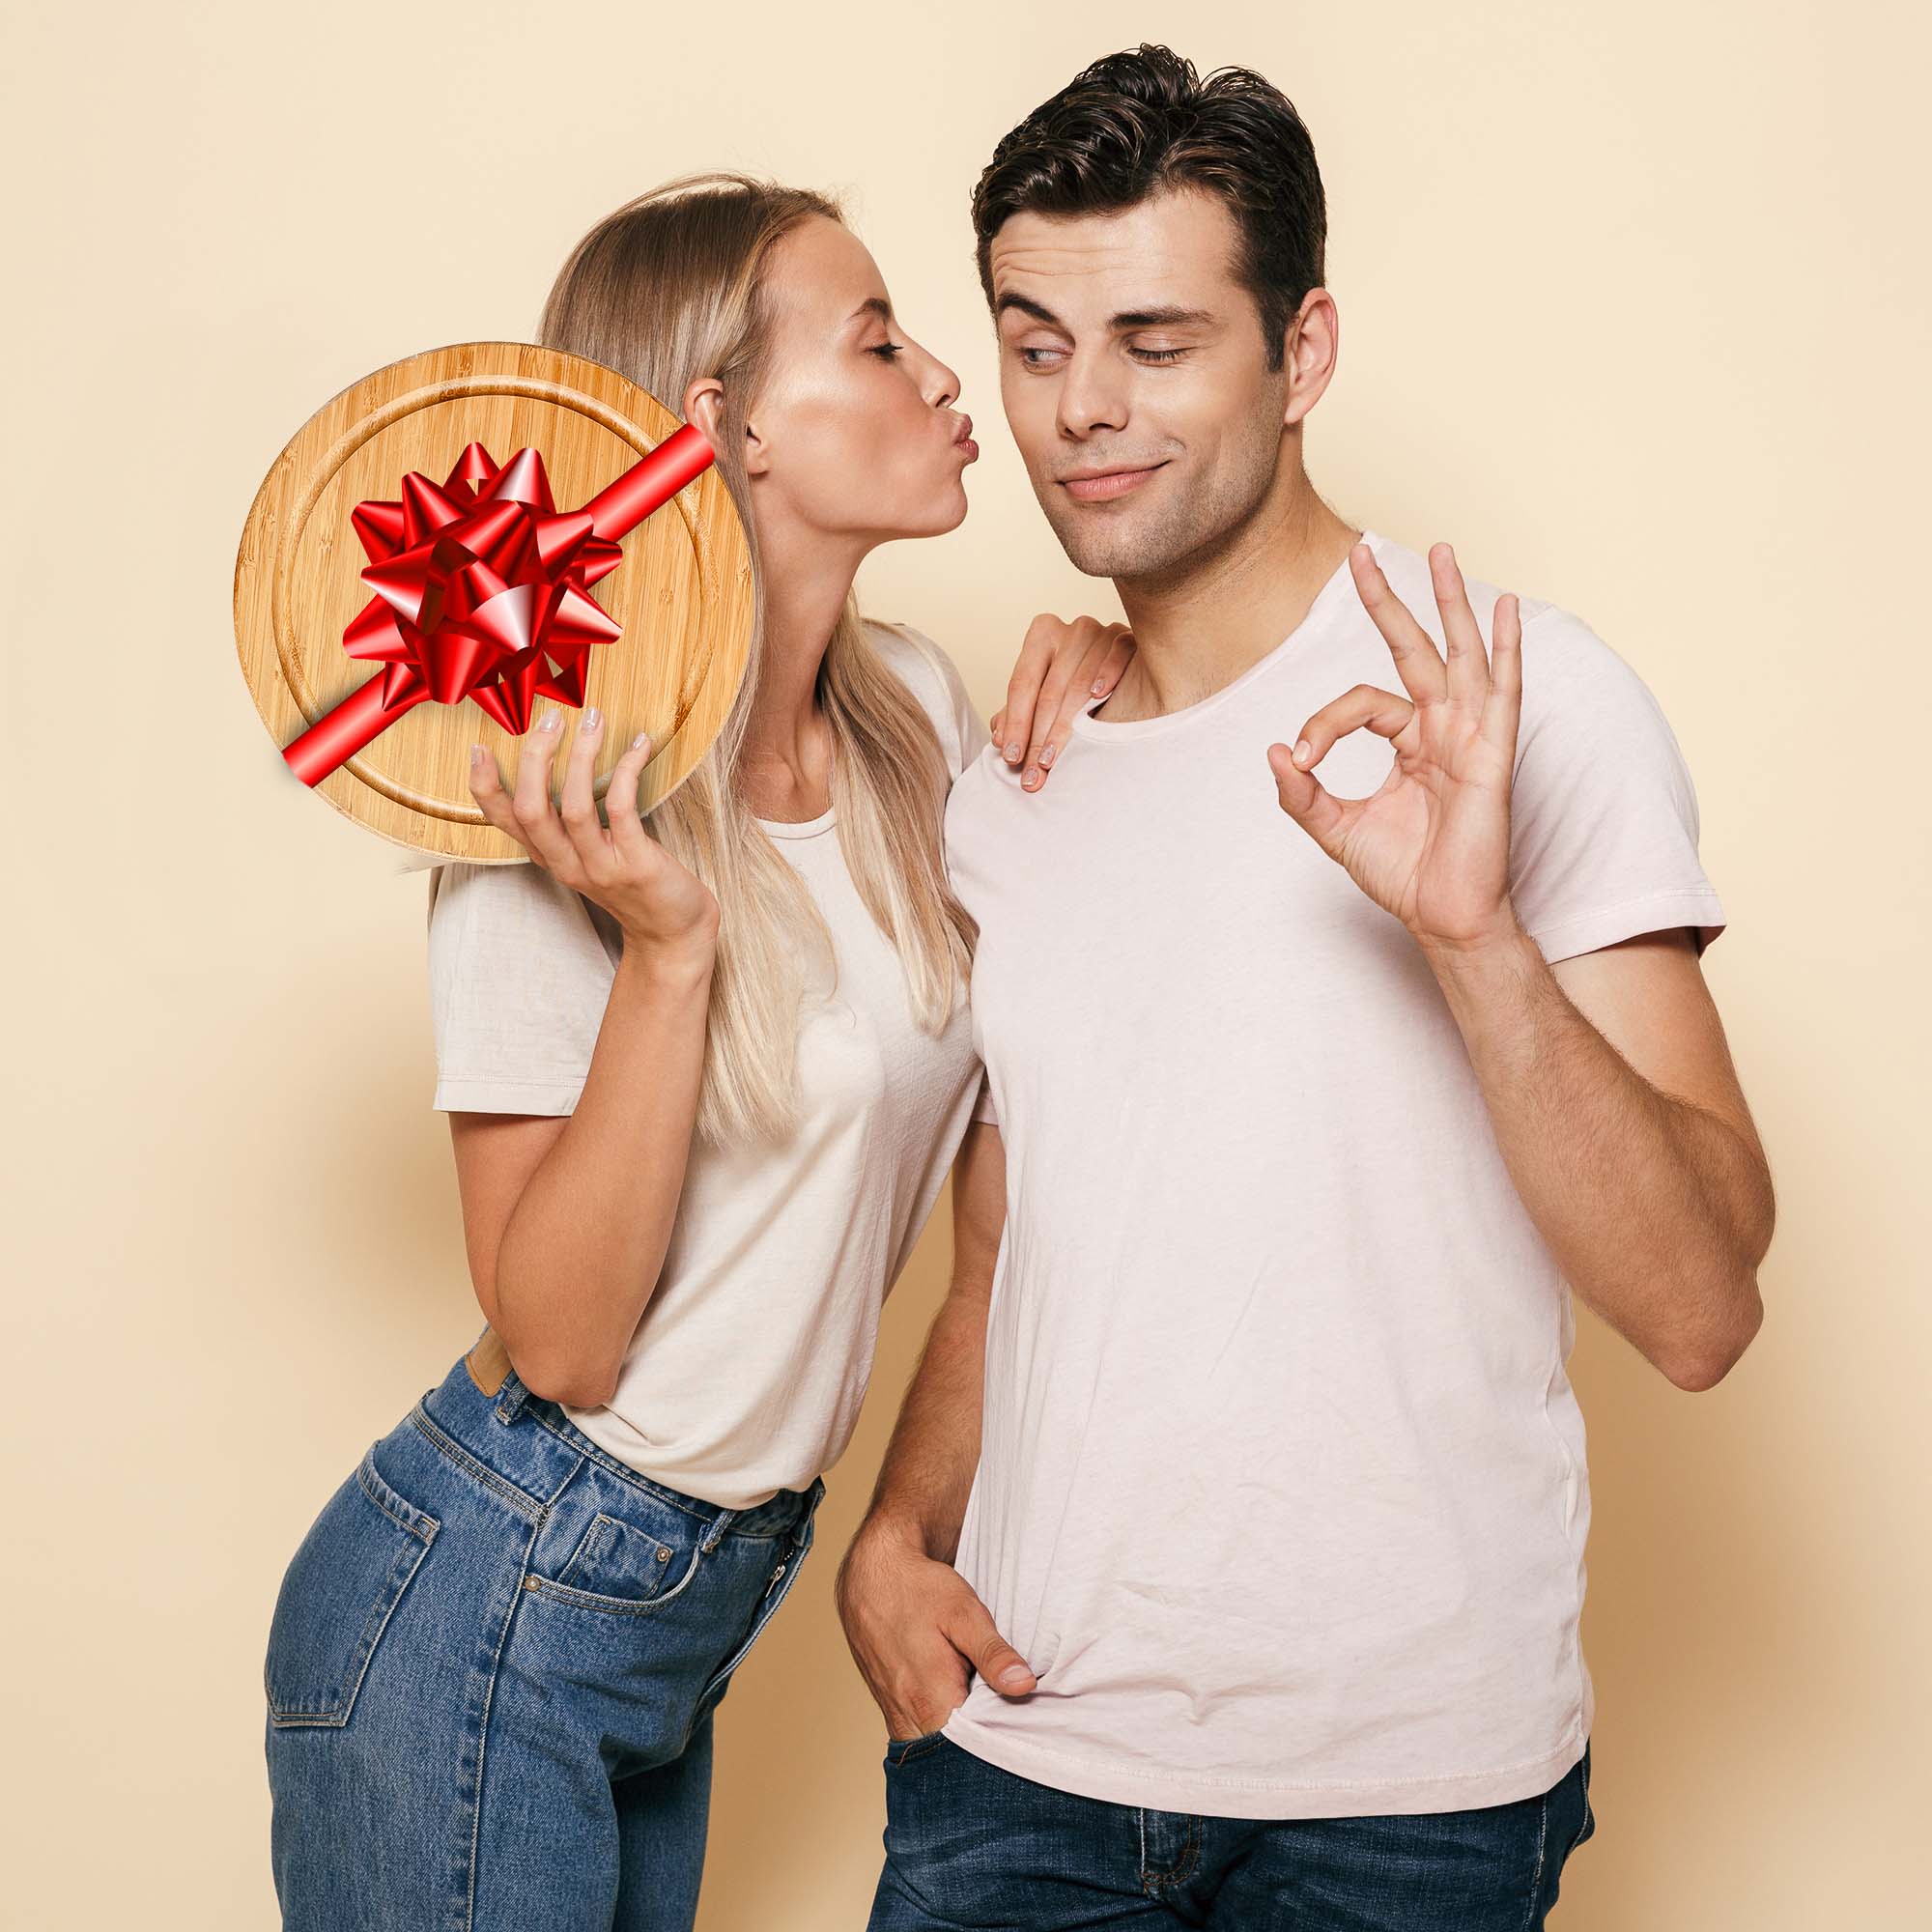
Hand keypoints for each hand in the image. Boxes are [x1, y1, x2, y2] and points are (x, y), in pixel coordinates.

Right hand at [469, 707, 719, 960]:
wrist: (671, 933)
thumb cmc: (634, 882)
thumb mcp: (591, 853)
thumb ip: (572, 821)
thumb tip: (568, 761)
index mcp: (551, 857)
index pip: (504, 821)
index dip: (485, 786)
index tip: (478, 748)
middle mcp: (568, 864)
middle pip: (532, 810)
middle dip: (535, 759)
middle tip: (550, 718)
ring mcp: (601, 867)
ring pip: (575, 808)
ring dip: (583, 757)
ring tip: (593, 719)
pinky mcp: (636, 865)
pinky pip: (624, 809)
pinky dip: (628, 770)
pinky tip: (640, 746)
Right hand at [835, 1518, 1036, 1740]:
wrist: (873, 1573)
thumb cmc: (919, 1589)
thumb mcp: (963, 1612)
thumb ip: (993, 1654)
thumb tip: (1024, 1686)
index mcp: (930, 1702)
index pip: (974, 1749)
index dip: (1002, 1740)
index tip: (1025, 1724)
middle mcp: (908, 1719)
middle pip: (956, 1753)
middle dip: (984, 1741)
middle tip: (1011, 1713)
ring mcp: (896, 1716)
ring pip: (938, 1745)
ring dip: (964, 1733)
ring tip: (988, 1704)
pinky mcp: (892, 1707)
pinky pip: (923, 1732)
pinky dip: (945, 1725)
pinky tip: (964, 1700)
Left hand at [992, 614, 1134, 791]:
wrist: (1127, 668)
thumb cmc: (1076, 685)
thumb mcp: (1043, 697)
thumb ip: (1017, 715)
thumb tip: (999, 739)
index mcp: (1042, 634)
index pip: (1022, 684)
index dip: (1016, 724)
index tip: (1012, 758)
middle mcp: (1071, 630)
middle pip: (1049, 690)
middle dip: (1039, 738)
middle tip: (1034, 773)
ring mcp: (1101, 632)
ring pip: (1079, 684)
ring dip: (1065, 726)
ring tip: (1052, 760)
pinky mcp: (1129, 638)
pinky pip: (1117, 655)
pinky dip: (1107, 674)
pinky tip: (1097, 696)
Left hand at [1267, 542, 1523, 951]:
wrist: (1443, 917)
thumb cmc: (1403, 875)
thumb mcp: (1336, 830)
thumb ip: (1302, 794)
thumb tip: (1273, 753)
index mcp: (1409, 741)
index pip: (1361, 702)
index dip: (1322, 724)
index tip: (1300, 763)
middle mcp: (1441, 728)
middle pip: (1412, 648)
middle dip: (1387, 600)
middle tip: (1360, 552)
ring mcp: (1470, 735)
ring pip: (1459, 654)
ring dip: (1450, 602)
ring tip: (1442, 550)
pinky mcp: (1492, 754)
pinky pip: (1503, 691)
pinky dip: (1505, 649)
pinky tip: (1505, 607)